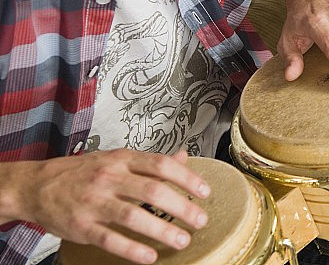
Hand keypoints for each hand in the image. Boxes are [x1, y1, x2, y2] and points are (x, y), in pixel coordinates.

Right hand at [6, 149, 208, 263]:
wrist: (37, 185)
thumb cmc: (82, 172)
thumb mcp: (117, 159)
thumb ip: (150, 162)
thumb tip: (184, 158)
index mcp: (122, 160)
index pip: (161, 165)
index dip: (187, 178)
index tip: (205, 191)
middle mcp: (109, 178)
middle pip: (152, 191)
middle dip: (181, 207)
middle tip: (200, 220)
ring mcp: (94, 202)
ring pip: (133, 216)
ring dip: (161, 230)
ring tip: (182, 240)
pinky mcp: (81, 226)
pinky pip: (110, 239)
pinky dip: (132, 249)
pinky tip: (150, 256)